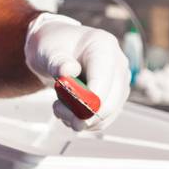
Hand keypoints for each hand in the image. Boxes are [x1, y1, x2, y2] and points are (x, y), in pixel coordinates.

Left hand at [24, 13, 130, 131]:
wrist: (57, 51)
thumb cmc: (53, 47)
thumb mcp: (48, 50)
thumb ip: (57, 61)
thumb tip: (68, 71)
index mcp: (104, 46)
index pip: (102, 82)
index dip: (86, 102)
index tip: (66, 110)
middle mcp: (118, 64)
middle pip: (109, 103)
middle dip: (82, 114)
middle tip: (57, 110)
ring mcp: (120, 82)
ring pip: (106, 115)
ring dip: (80, 119)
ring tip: (59, 107)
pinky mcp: (116, 97)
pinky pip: (103, 120)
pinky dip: (84, 122)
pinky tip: (68, 112)